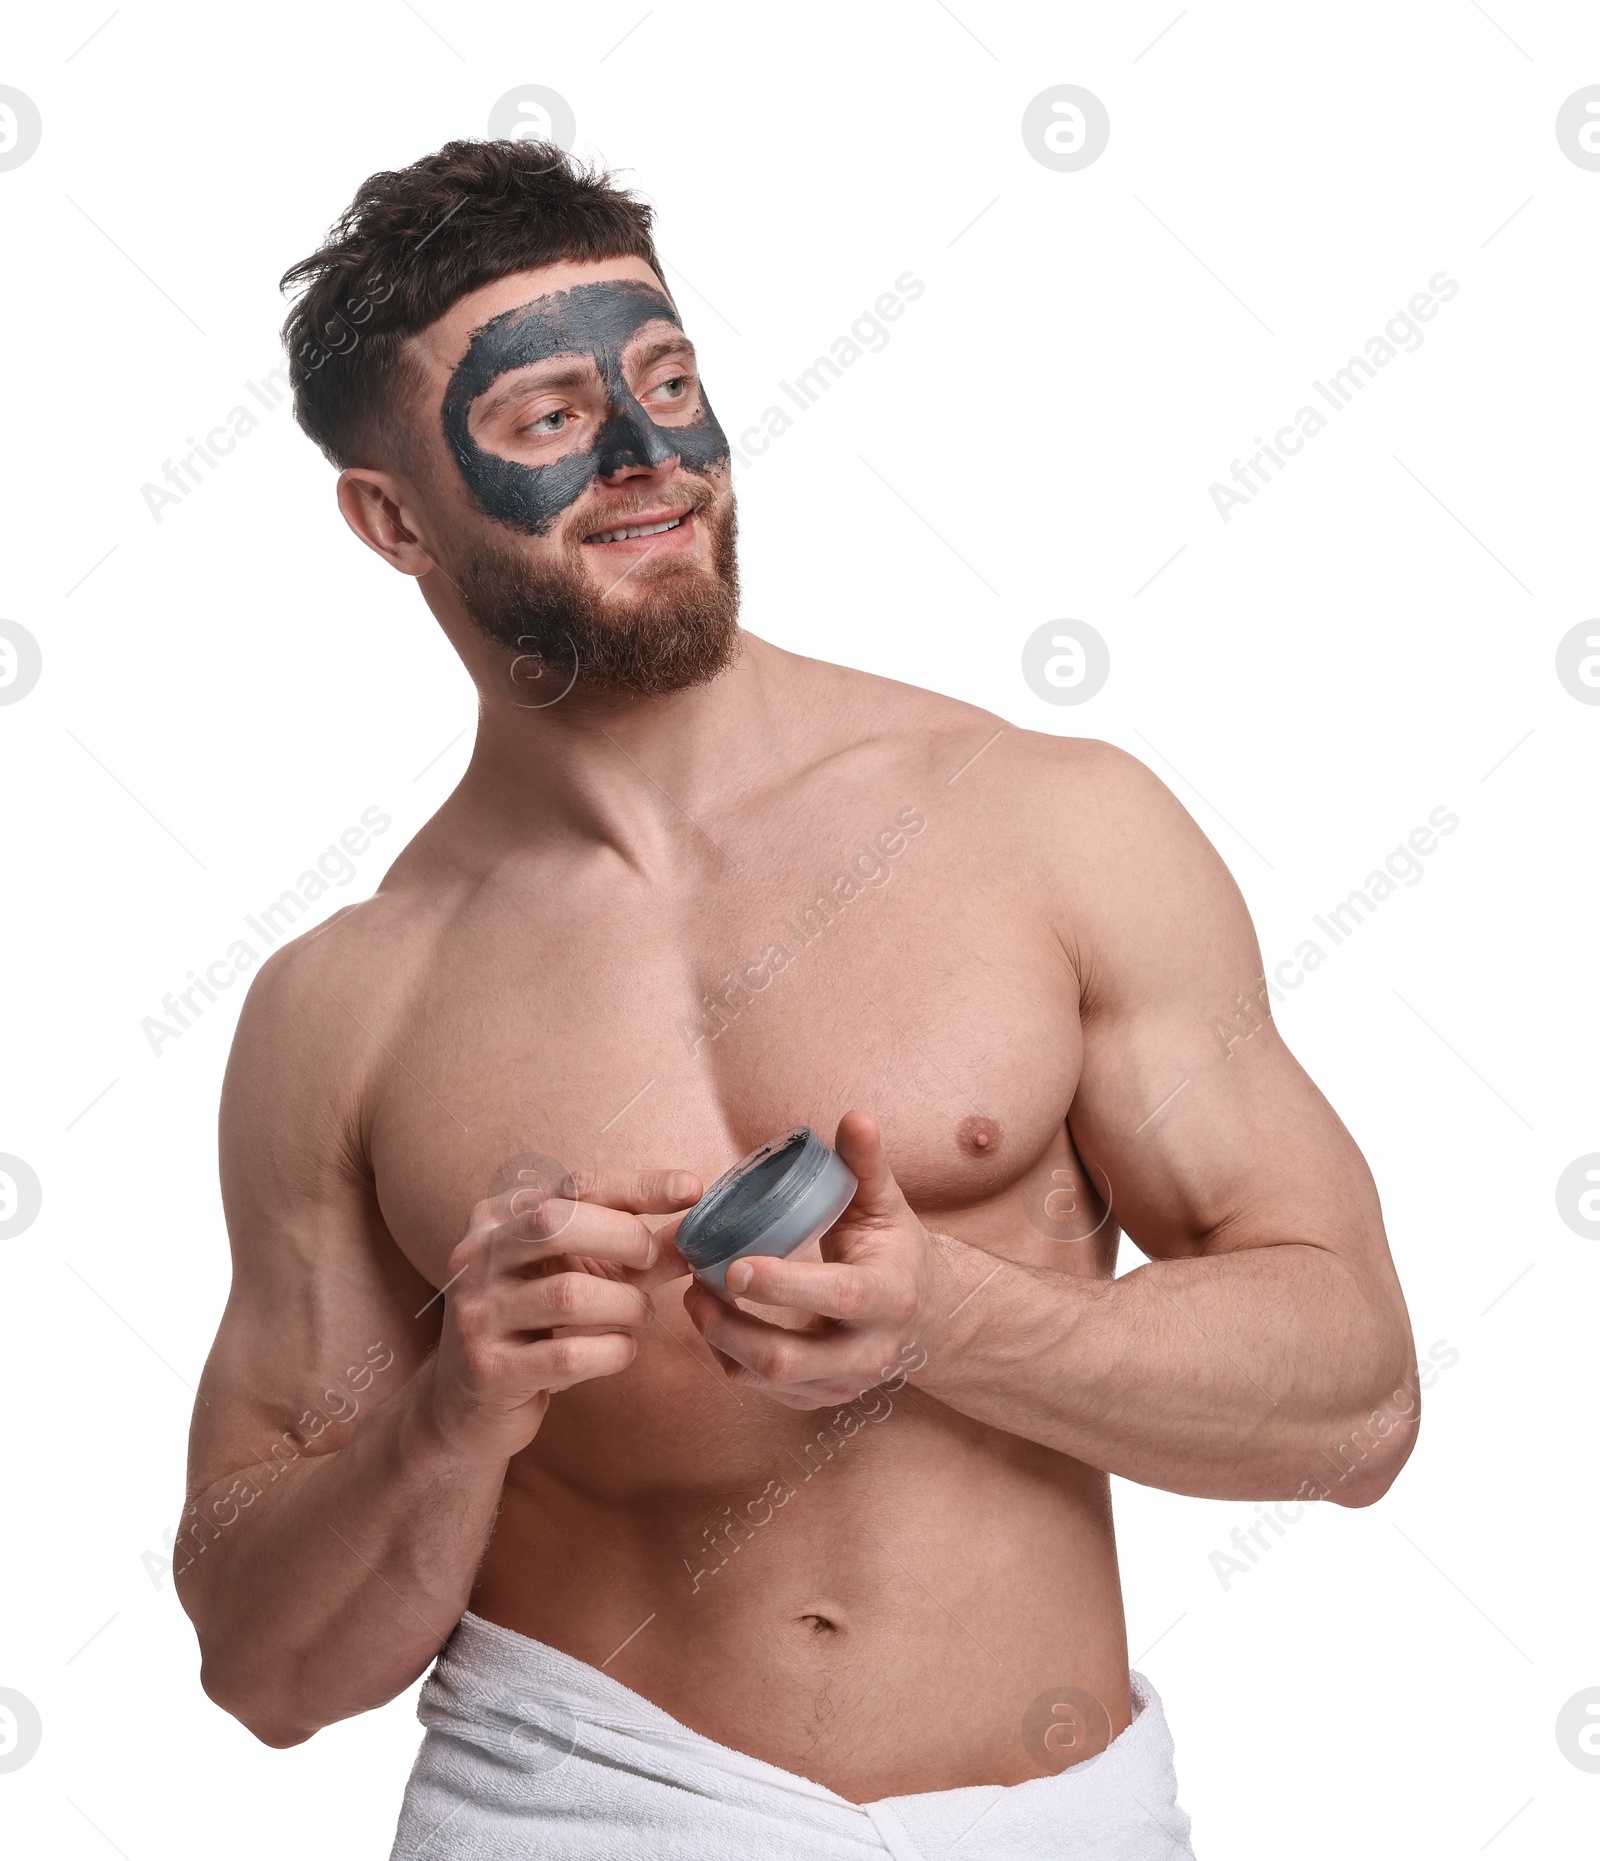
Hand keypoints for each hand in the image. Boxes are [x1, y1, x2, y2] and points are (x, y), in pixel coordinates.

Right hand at [423, 1165, 700, 1464]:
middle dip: (623, 1238)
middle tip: (652, 1260)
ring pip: (568, 1294)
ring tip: (639, 1314)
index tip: (692, 1189)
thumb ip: (635, 1253)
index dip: (640, 1185)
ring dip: (624, 1305)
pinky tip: (622, 1349)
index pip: (575, 1186)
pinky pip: (567, 1355)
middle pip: (557, 1223)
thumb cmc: (537, 1327)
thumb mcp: (582, 1275)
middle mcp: (478, 1257)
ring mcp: (478, 1313)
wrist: (469, 1405)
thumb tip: (698, 1232)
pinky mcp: (488, 1370)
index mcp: (499, 1219)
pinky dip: (612, 1351)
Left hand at [681, 1112, 953, 1409]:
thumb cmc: (893, 1248)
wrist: (922, 1313)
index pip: (838, 1297)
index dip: (784, 1286)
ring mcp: (842, 1383)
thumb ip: (866, 1164)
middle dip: (731, 1326)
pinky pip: (761, 1389)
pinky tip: (712, 1322)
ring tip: (694, 1297)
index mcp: (890, 1296)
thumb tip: (853, 1116)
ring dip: (720, 1340)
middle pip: (790, 1359)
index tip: (735, 1265)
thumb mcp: (885, 1204)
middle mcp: (869, 1351)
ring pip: (768, 1380)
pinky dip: (727, 1357)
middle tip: (695, 1282)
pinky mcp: (818, 1398)